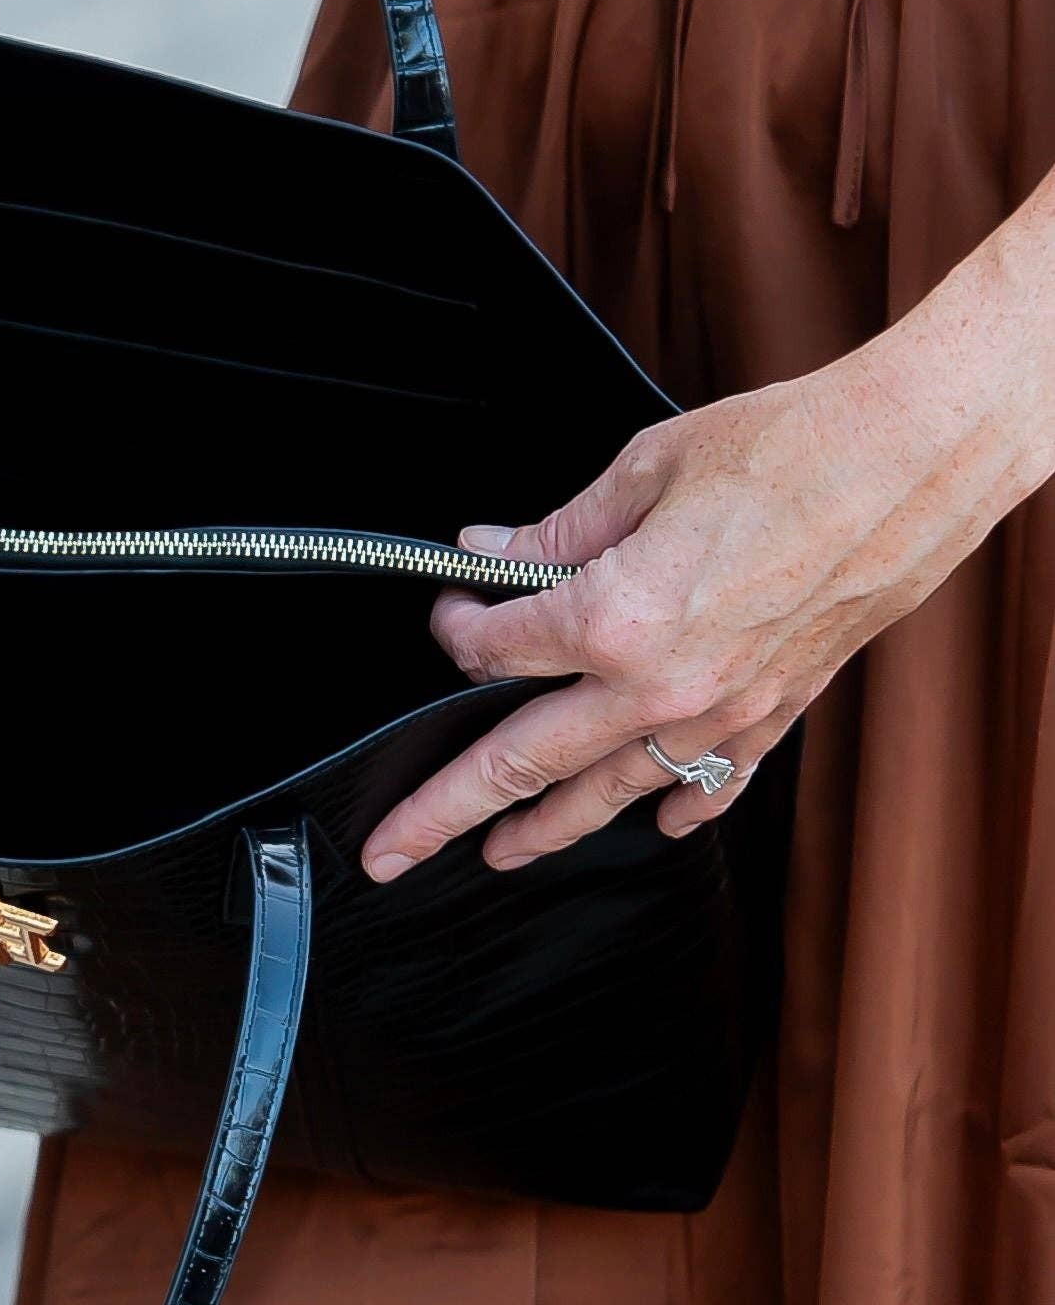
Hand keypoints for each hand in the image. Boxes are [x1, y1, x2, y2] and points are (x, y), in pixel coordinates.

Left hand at [359, 295, 1054, 881]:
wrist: (912, 461)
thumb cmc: (787, 449)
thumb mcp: (643, 473)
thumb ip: (558, 533)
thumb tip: (492, 550)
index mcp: (613, 619)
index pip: (495, 648)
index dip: (455, 625)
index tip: (449, 605)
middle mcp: (659, 686)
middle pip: (523, 762)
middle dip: (446, 811)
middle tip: (390, 849)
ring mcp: (722, 711)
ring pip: (611, 793)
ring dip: (546, 829)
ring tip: (498, 855)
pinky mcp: (779, 710)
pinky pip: (715, 783)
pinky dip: (680, 809)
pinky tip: (657, 828)